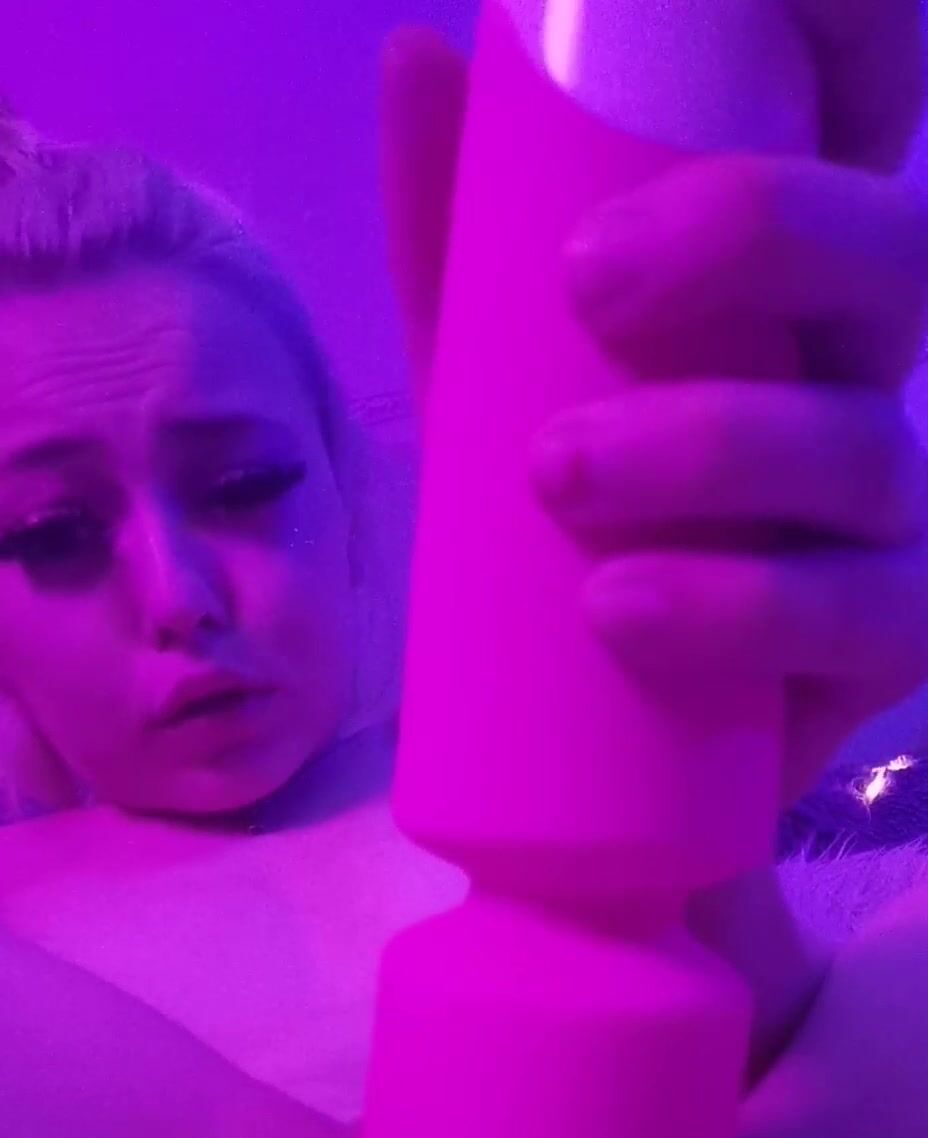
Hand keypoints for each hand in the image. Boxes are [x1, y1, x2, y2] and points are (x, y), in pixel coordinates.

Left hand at [380, 14, 927, 1077]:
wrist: (584, 750)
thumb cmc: (561, 531)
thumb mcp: (495, 383)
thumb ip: (463, 244)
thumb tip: (414, 57)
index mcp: (802, 302)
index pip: (849, 183)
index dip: (770, 170)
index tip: (599, 229)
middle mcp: (867, 387)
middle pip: (895, 267)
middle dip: (757, 246)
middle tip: (587, 292)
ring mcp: (895, 521)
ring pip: (868, 452)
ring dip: (720, 447)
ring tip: (560, 479)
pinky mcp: (883, 651)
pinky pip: (869, 619)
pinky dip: (747, 609)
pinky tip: (627, 607)